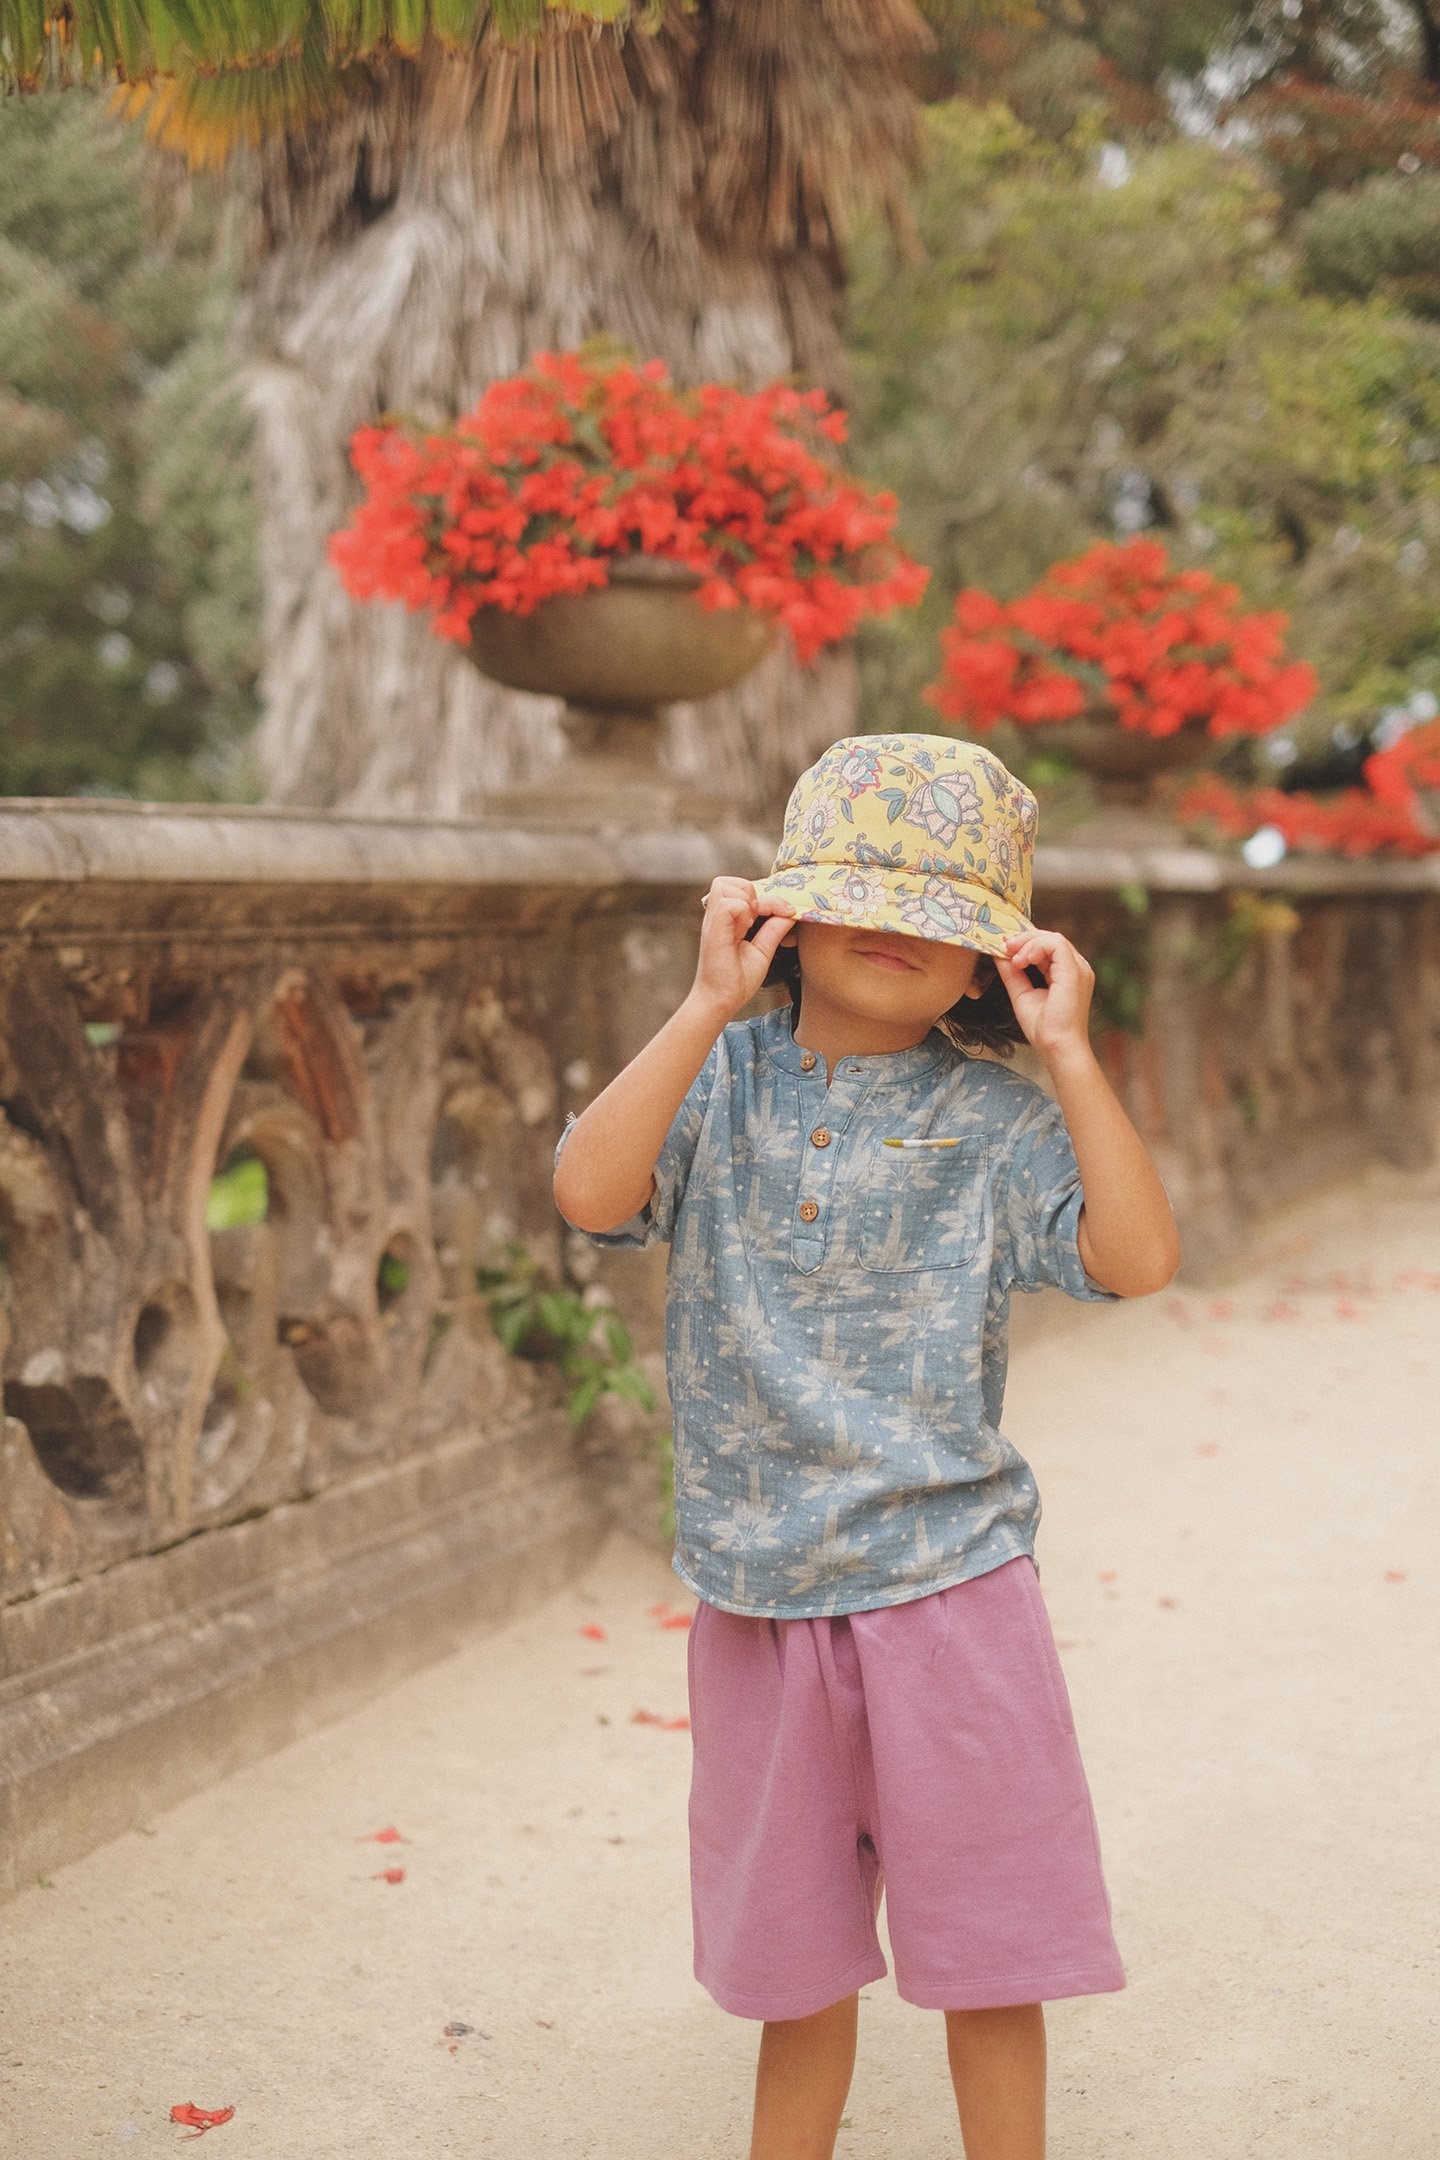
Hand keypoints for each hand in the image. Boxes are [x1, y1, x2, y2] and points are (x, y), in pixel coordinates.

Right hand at [691, 878, 795, 1019]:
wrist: (721, 1001)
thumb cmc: (737, 980)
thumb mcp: (763, 950)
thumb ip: (774, 929)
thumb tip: (790, 911)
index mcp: (729, 919)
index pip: (746, 888)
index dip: (770, 898)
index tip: (786, 913)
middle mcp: (718, 917)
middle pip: (730, 881)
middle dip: (752, 893)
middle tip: (759, 919)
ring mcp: (713, 921)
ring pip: (725, 885)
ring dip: (745, 900)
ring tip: (750, 924)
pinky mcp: (712, 929)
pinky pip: (727, 904)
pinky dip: (742, 912)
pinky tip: (744, 930)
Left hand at [994, 929, 1095, 1067]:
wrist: (1056, 1046)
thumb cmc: (1043, 1028)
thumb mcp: (1021, 993)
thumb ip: (1012, 973)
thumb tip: (999, 953)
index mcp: (1067, 973)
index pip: (1048, 947)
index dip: (1025, 944)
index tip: (1005, 951)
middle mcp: (1077, 968)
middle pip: (1050, 938)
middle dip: (1024, 939)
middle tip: (1005, 948)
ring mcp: (1079, 968)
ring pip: (1053, 938)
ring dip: (1028, 943)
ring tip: (1015, 960)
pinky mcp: (1074, 971)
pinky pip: (1056, 944)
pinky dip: (1036, 947)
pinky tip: (1023, 961)